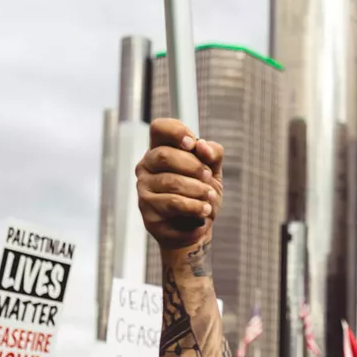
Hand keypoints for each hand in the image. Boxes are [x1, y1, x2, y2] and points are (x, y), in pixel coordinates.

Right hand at [136, 118, 224, 249]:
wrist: (197, 228)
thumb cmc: (201, 194)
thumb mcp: (213, 171)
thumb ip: (212, 154)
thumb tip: (202, 147)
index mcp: (161, 150)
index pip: (159, 128)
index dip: (176, 131)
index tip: (193, 144)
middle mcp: (146, 166)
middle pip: (164, 155)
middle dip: (193, 166)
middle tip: (207, 177)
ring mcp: (143, 188)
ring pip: (171, 182)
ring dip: (197, 189)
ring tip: (210, 198)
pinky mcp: (147, 210)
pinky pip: (173, 203)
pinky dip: (194, 206)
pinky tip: (204, 210)